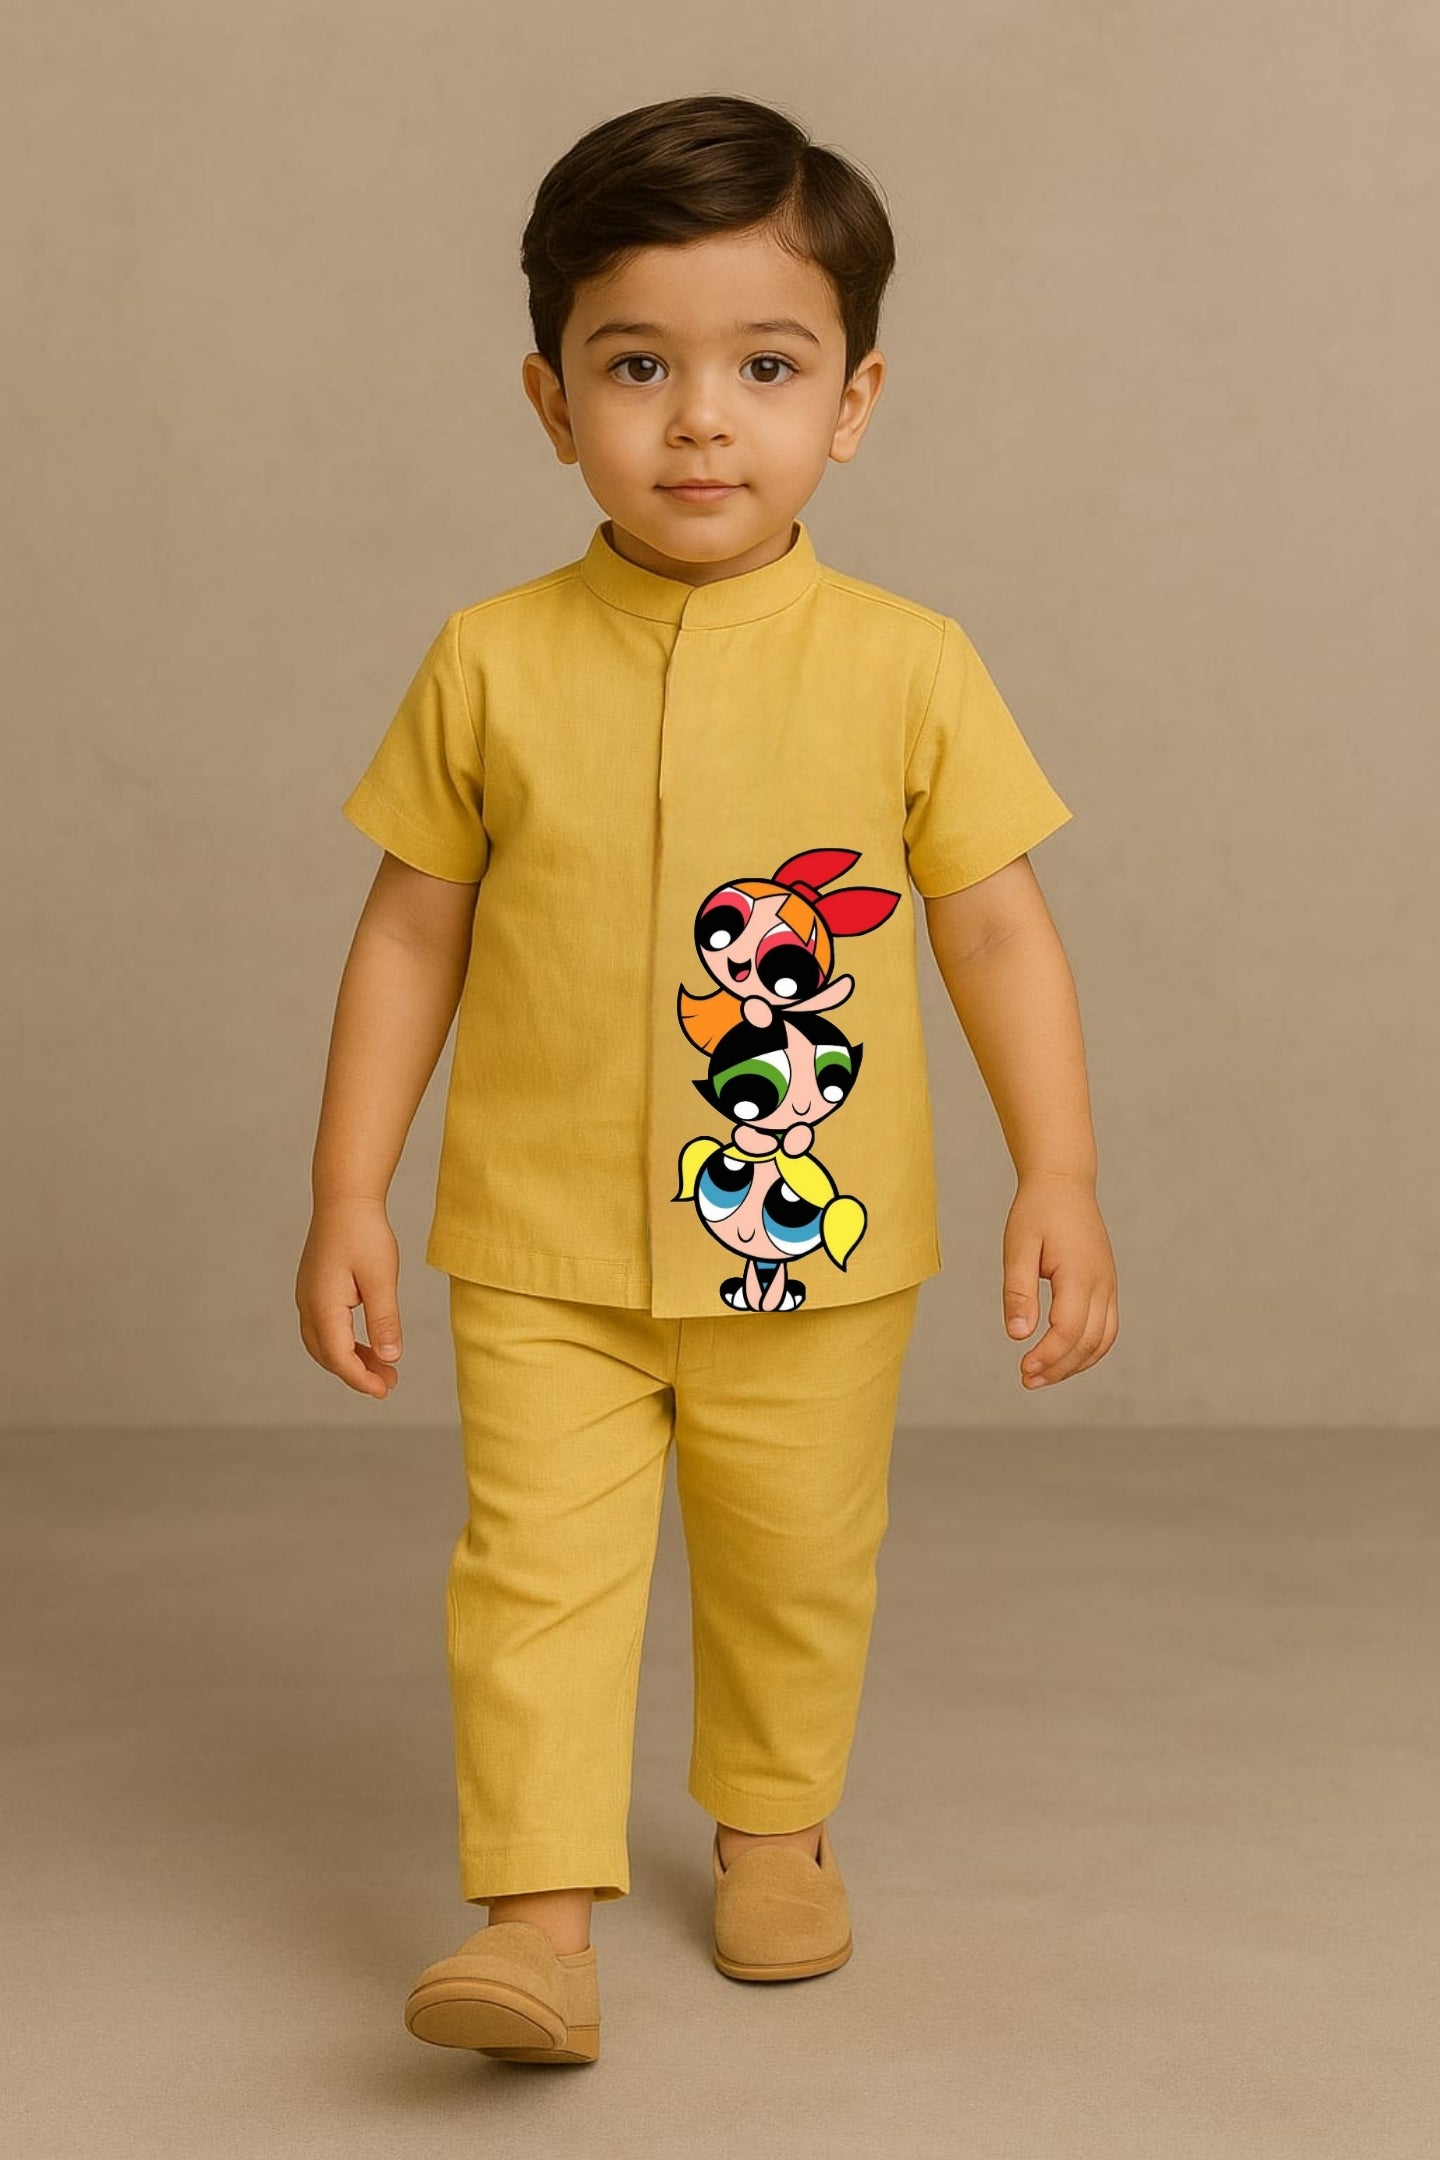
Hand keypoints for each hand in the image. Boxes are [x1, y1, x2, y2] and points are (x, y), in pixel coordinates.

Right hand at [295, 1198, 404, 1399]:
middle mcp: (308, 1305)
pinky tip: (369, 1344)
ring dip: (351, 1359)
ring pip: (324, 1343)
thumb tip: (390, 1357)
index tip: (386, 1390)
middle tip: (389, 1383)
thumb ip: (384, 1319)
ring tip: (384, 1368)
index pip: (339, 1357)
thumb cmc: (364, 1233)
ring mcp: (307, 1297)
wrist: (344, 1198)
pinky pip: (325, 1328)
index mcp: (322, 1305)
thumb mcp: (381, 1278)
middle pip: (327, 1355)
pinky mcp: (314, 1290)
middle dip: (357, 1373)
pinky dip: (345, 1342)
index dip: (361, 1379)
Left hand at [1002, 1173, 1117, 1388]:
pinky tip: (1061, 1357)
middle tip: (1026, 1380)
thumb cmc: (1037, 1212)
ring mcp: (1109, 1285)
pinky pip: (1106, 1328)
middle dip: (1059, 1368)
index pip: (1069, 1330)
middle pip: (1089, 1342)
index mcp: (1080, 1274)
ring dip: (1075, 1364)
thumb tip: (1018, 1335)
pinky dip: (1087, 1350)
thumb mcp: (1018, 1247)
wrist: (1064, 1183)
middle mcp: (1102, 1284)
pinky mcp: (1107, 1285)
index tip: (1022, 1369)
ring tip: (1041, 1376)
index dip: (1047, 1356)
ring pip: (1103, 1340)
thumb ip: (1018, 1292)